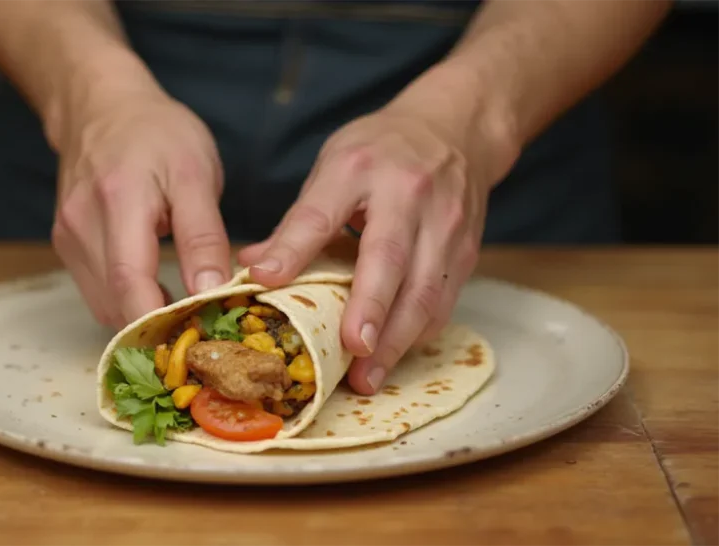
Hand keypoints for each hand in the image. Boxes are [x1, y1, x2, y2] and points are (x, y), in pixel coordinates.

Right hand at [51, 90, 231, 329]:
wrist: (102, 106)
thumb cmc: (156, 133)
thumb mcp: (196, 174)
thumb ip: (203, 234)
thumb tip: (212, 290)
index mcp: (118, 201)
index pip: (129, 281)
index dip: (159, 321)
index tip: (198, 338)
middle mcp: (81, 226)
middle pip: (115, 303)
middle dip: (158, 327)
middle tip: (204, 330)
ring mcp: (68, 238)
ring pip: (104, 305)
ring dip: (142, 317)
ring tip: (186, 312)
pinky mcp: (66, 245)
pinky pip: (98, 291)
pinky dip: (128, 301)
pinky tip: (159, 292)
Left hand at [238, 93, 516, 395]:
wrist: (456, 130)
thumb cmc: (381, 151)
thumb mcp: (333, 167)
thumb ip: (298, 220)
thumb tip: (253, 267)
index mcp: (359, 167)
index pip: (321, 211)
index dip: (294, 247)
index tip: (265, 279)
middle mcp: (407, 193)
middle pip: (388, 257)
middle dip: (370, 308)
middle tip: (350, 352)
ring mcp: (445, 223)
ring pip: (425, 289)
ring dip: (397, 339)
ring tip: (368, 377)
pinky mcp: (467, 249)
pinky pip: (444, 300)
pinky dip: (418, 332)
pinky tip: (394, 355)